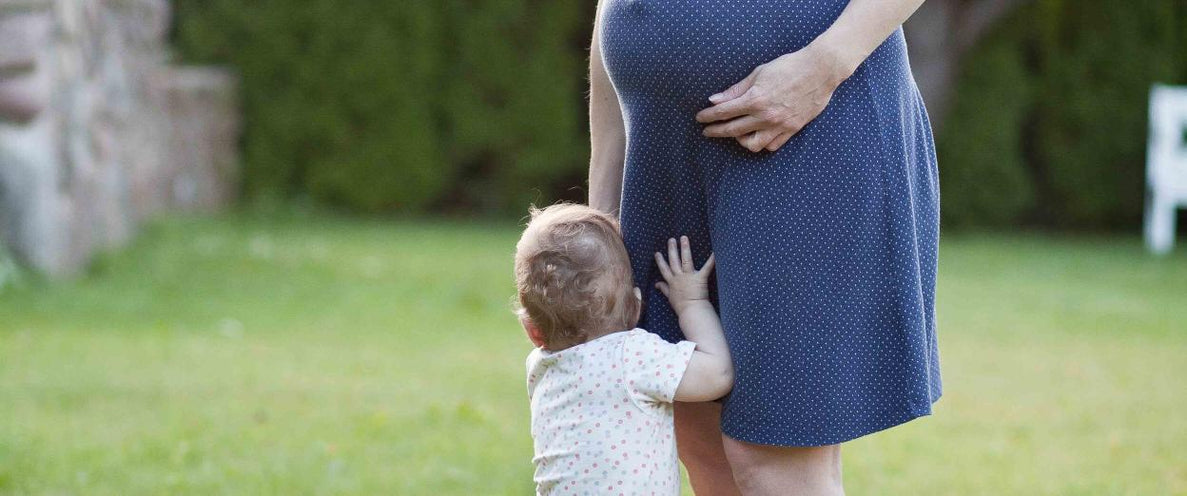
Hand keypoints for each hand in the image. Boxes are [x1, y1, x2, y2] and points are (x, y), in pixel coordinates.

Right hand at [654, 236, 714, 314]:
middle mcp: (679, 277)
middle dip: (672, 249)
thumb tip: (656, 284)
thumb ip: (664, 288)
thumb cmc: (681, 306)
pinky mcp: (700, 278)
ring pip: (685, 260)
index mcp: (672, 282)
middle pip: (674, 261)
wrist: (691, 311)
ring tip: (683, 238)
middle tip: (671, 239)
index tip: (657, 253)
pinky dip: (711, 260)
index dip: (660, 261)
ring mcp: (689, 277)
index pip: (664, 269)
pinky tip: (714, 252)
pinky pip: (706, 267)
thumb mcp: (670, 297)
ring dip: (685, 248)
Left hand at [695, 42, 850, 152]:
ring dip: (739, 141)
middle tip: (707, 131)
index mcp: (755, 99)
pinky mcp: (792, 129)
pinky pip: (772, 145)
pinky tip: (757, 136)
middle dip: (716, 131)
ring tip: (736, 134)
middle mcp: (765, 115)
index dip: (708, 116)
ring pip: (752, 144)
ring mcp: (779, 125)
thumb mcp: (759, 73)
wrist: (820, 70)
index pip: (724, 112)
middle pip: (732, 129)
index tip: (700, 118)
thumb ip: (736, 89)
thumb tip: (715, 100)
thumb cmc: (788, 67)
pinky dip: (762, 143)